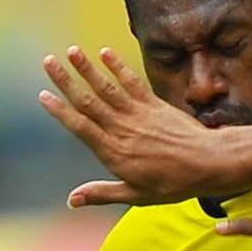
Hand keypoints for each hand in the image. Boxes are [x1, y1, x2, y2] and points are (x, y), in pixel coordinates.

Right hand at [38, 47, 224, 208]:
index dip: (60, 110)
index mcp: (113, 152)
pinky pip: (132, 81)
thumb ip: (102, 193)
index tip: (43, 95)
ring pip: (106, 87)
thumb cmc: (173, 185)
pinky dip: (118, 67)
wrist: (208, 164)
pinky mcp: (154, 104)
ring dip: (87, 68)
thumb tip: (71, 200)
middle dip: (66, 80)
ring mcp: (138, 114)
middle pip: (88, 101)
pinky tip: (105, 52)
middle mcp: (122, 129)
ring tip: (71, 51)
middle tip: (48, 61)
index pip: (80, 127)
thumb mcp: (136, 195)